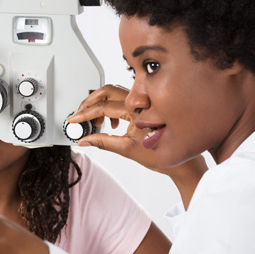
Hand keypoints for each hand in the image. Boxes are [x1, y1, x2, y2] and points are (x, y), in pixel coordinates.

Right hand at [67, 85, 206, 202]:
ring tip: (92, 121)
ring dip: (99, 104)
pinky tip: (109, 122)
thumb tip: (85, 140)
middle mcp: (140, 103)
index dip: (85, 114)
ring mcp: (142, 103)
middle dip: (89, 102)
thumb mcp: (126, 150)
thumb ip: (102, 142)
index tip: (74, 120)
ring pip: (114, 93)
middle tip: (78, 115)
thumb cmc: (160, 155)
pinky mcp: (143, 107)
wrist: (180, 162)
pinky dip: (110, 108)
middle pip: (106, 91)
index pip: (103, 107)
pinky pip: (122, 99)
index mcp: (136, 111)